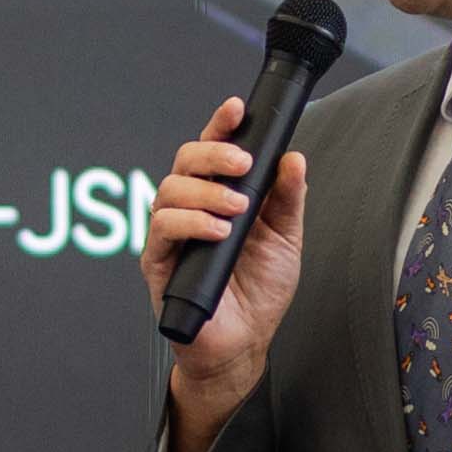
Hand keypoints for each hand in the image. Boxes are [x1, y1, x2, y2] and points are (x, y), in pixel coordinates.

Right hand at [142, 102, 307, 451]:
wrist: (242, 344)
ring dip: (207, 192)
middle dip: (214, 152)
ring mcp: (171, 234)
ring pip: (170, 189)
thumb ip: (287, 200)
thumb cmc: (259, 293)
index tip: (237, 107)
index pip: (213, 150)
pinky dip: (193, 222)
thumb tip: (293, 158)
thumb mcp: (286, 240)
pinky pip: (163, 227)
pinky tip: (218, 232)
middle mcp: (190, 209)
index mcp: (218, 197)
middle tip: (243, 165)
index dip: (221, 124)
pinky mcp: (159, 260)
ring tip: (237, 210)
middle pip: (185, 160)